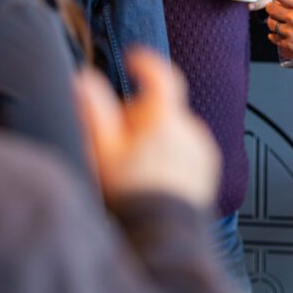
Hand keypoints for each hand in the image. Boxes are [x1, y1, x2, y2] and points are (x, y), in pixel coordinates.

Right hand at [75, 48, 219, 207]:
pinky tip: (153, 177)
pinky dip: (170, 155)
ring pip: (173, 130)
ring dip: (155, 138)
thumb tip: (84, 78)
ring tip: (136, 168)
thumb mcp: (103, 150)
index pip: (162, 76)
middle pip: (161, 108)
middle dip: (139, 118)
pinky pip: (186, 149)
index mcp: (166, 119)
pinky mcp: (208, 167)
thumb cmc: (130, 194)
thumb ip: (94, 109)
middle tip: (119, 143)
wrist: (161, 234)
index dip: (146, 63)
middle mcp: (190, 129)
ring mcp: (202, 149)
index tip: (134, 59)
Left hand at [265, 0, 292, 66]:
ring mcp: (290, 33)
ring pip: (271, 25)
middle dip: (269, 7)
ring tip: (274, 22)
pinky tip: (274, 36)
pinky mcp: (289, 45)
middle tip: (271, 7)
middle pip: (271, 10)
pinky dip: (273, 37)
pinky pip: (275, 39)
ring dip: (271, 22)